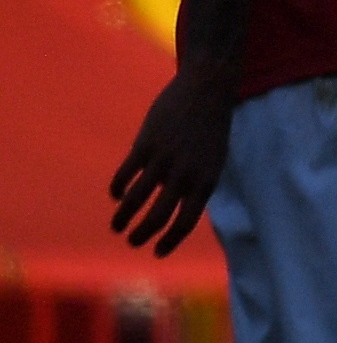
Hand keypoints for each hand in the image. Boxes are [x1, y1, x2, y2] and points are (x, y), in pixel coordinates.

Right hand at [108, 69, 238, 253]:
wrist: (207, 91)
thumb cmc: (211, 129)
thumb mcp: (213, 161)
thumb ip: (197, 185)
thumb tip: (177, 209)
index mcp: (206, 181)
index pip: (186, 222)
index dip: (170, 241)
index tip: (157, 252)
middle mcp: (185, 175)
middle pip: (158, 216)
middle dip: (142, 234)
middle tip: (132, 242)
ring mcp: (164, 160)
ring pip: (136, 198)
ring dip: (123, 217)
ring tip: (117, 226)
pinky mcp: (145, 145)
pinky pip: (125, 174)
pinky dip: (118, 189)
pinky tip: (116, 195)